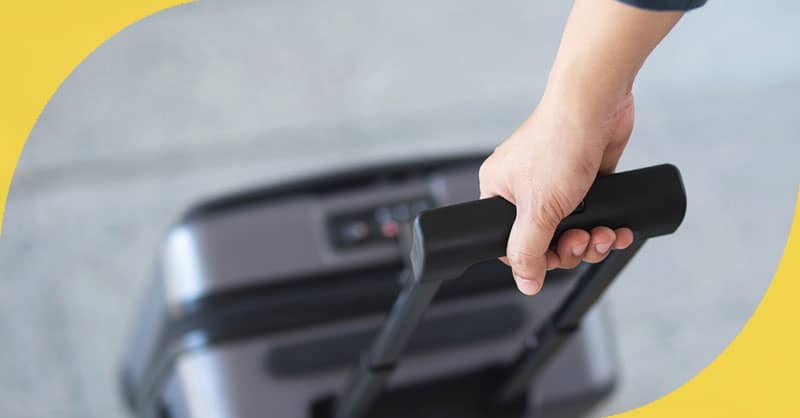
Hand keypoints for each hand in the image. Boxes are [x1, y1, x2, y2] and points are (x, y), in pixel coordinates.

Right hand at [479, 90, 635, 294]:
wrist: (596, 103)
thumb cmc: (559, 142)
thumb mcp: (538, 209)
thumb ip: (528, 250)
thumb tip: (525, 283)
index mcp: (499, 192)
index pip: (510, 243)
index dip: (536, 258)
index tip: (556, 258)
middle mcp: (524, 189)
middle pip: (545, 241)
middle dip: (571, 248)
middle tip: (584, 241)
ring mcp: (555, 185)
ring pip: (572, 232)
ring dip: (592, 241)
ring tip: (605, 234)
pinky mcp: (584, 180)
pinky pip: (593, 216)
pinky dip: (607, 226)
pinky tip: (618, 230)